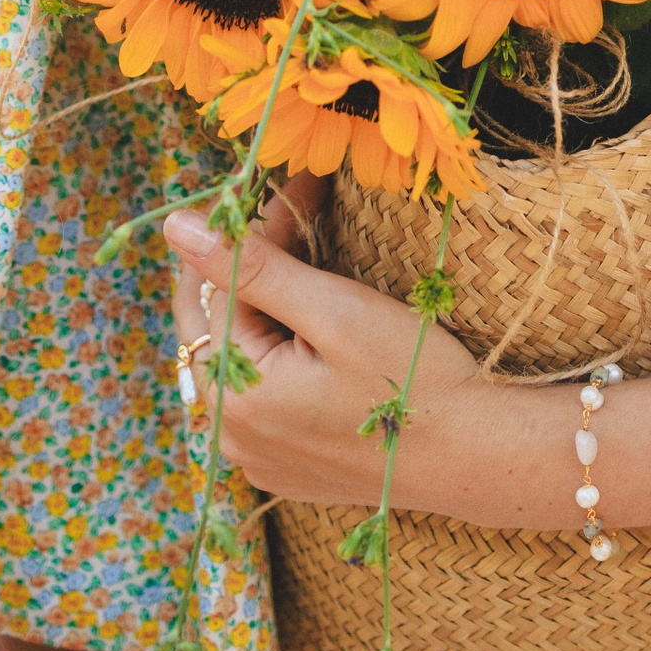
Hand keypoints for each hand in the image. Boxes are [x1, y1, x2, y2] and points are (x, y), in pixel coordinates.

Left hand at [163, 215, 546, 521]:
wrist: (474, 457)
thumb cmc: (412, 378)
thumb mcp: (333, 311)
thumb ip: (251, 268)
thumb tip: (176, 227)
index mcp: (235, 397)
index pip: (220, 286)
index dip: (255, 227)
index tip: (298, 185)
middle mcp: (229, 436)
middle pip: (215, 322)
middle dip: (249, 257)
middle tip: (300, 206)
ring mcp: (253, 457)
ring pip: (235, 354)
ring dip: (261, 299)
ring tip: (306, 251)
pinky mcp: (281, 465)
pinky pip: (256, 394)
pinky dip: (273, 348)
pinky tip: (310, 322)